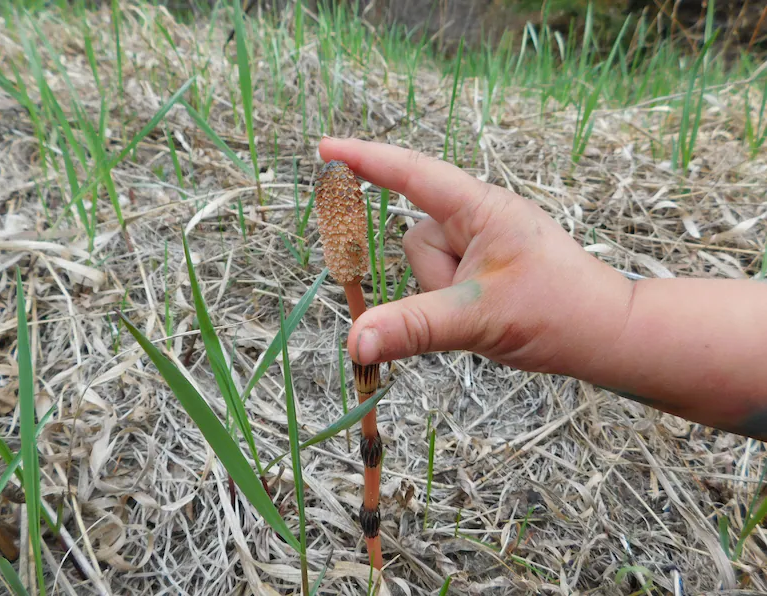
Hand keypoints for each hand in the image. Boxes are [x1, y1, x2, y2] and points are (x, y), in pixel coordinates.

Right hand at [319, 138, 633, 377]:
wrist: (604, 337)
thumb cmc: (558, 312)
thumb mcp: (478, 318)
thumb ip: (412, 326)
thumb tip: (354, 341)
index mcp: (481, 208)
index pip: (412, 174)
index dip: (366, 160)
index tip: (325, 150)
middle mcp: (477, 218)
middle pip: (415, 239)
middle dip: (432, 279)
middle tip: (476, 303)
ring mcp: (479, 245)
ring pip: (426, 267)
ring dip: (443, 297)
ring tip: (489, 312)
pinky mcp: (481, 270)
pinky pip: (440, 283)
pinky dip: (450, 305)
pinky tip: (487, 315)